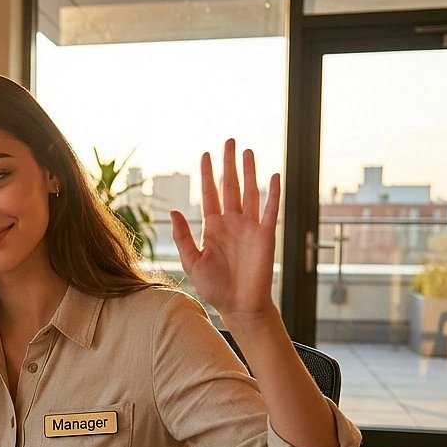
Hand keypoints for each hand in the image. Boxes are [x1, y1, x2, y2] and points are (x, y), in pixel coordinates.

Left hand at [170, 138, 280, 320]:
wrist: (238, 305)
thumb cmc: (214, 287)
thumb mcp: (192, 262)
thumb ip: (183, 237)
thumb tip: (173, 211)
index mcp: (212, 227)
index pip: (209, 194)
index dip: (207, 174)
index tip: (205, 154)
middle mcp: (231, 222)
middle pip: (230, 186)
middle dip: (228, 164)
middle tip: (228, 141)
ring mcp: (249, 227)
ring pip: (250, 192)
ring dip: (249, 171)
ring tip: (247, 151)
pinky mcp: (266, 235)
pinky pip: (270, 209)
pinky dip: (273, 193)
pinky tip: (273, 176)